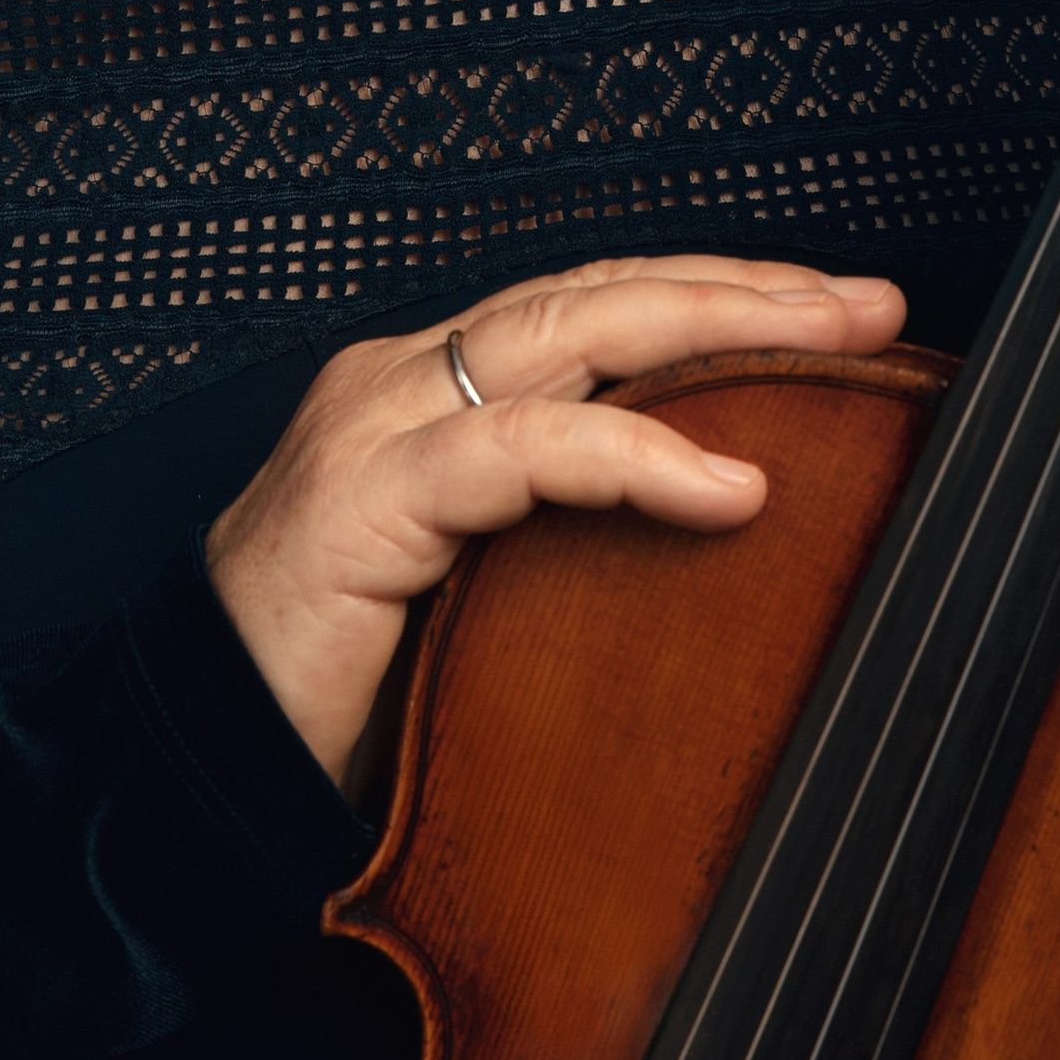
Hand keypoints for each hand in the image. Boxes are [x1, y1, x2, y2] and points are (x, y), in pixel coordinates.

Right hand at [205, 256, 904, 782]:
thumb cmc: (340, 698)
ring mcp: (376, 428)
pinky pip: (517, 452)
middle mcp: (404, 386)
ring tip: (831, 343)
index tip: (846, 312)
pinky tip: (725, 485)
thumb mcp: (488, 605)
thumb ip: (575, 551)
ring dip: (715, 327)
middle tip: (872, 301)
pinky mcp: (362, 500)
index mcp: (434, 401)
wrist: (186, 771)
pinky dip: (632, 456)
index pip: (597, 310)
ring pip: (568, 333)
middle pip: (599, 294)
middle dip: (746, 288)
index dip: (720, 297)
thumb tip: (741, 540)